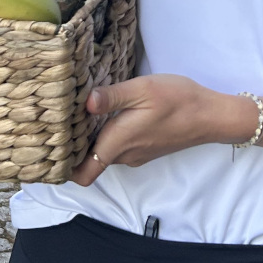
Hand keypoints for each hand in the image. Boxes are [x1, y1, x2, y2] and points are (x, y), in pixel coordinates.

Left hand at [69, 74, 255, 187]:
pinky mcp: (146, 150)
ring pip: (104, 153)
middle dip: (75, 146)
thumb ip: (112, 97)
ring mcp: (136, 155)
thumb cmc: (178, 100)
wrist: (211, 116)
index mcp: (119, 142)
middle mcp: (125, 155)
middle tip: (59, 122)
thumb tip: (84, 103)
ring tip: (81, 114)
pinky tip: (108, 115)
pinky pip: (118, 148)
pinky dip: (109, 137)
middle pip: (89, 161)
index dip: (63, 168)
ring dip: (93, 140)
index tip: (50, 150)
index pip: (83, 173)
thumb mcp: (143, 89)